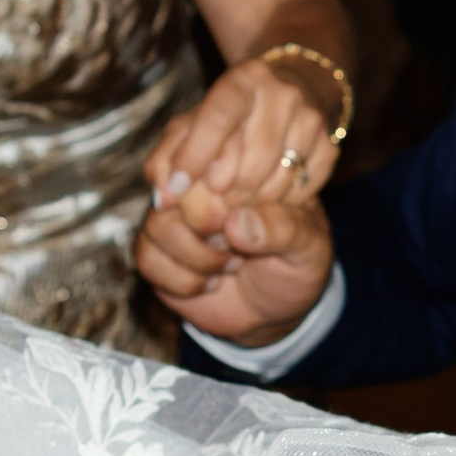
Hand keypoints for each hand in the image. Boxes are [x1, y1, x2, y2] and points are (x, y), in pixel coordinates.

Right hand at [136, 166, 336, 349]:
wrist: (274, 310)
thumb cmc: (294, 264)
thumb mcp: (307, 246)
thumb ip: (283, 229)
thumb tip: (237, 222)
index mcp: (240, 162)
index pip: (210, 146)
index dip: (221, 184)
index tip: (239, 215)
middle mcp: (198, 181)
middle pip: (176, 185)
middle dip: (209, 225)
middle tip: (237, 243)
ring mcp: (173, 215)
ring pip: (158, 224)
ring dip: (199, 256)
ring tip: (231, 264)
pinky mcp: (155, 250)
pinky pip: (147, 258)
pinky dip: (182, 281)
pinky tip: (209, 283)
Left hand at [143, 53, 343, 232]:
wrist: (289, 93)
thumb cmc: (228, 117)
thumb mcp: (192, 125)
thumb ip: (167, 156)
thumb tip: (164, 197)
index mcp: (245, 77)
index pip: (217, 118)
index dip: (194, 158)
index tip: (176, 192)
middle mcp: (284, 93)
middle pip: (248, 162)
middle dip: (224, 191)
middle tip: (213, 200)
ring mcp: (312, 120)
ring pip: (275, 182)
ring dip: (250, 202)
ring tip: (237, 200)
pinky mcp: (330, 147)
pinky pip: (300, 192)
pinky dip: (278, 202)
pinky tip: (265, 194)